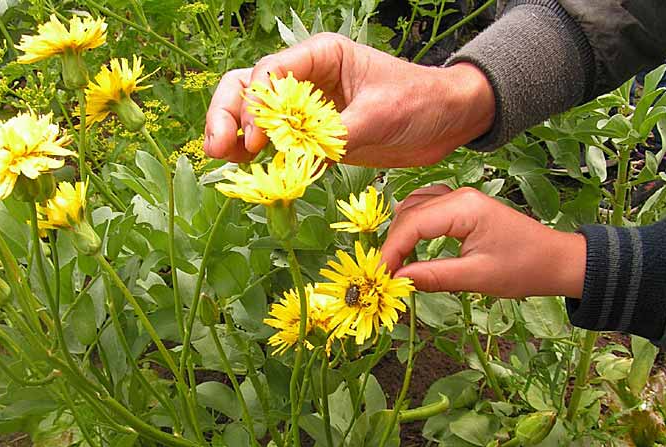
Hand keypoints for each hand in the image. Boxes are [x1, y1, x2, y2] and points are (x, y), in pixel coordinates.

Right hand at [204, 33, 494, 166]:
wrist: (447, 121)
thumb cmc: (420, 101)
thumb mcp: (380, 113)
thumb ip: (336, 132)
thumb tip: (295, 155)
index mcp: (321, 56)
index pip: (270, 73)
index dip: (256, 105)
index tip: (260, 139)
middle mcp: (306, 78)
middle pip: (248, 88)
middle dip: (228, 115)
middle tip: (218, 148)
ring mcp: (307, 108)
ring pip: (256, 117)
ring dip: (236, 136)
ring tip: (225, 159)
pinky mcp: (314, 137)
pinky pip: (279, 145)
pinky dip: (261, 157)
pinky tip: (250, 172)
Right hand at [380, 186, 585, 298]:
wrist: (556, 260)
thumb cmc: (524, 268)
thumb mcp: (477, 278)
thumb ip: (434, 276)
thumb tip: (397, 279)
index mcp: (463, 208)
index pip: (412, 224)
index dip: (391, 250)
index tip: (380, 276)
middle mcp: (458, 196)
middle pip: (409, 214)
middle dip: (393, 244)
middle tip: (384, 275)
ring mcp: (460, 198)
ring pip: (414, 208)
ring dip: (401, 234)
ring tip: (395, 263)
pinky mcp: (462, 207)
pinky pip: (427, 209)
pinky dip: (413, 226)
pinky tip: (410, 246)